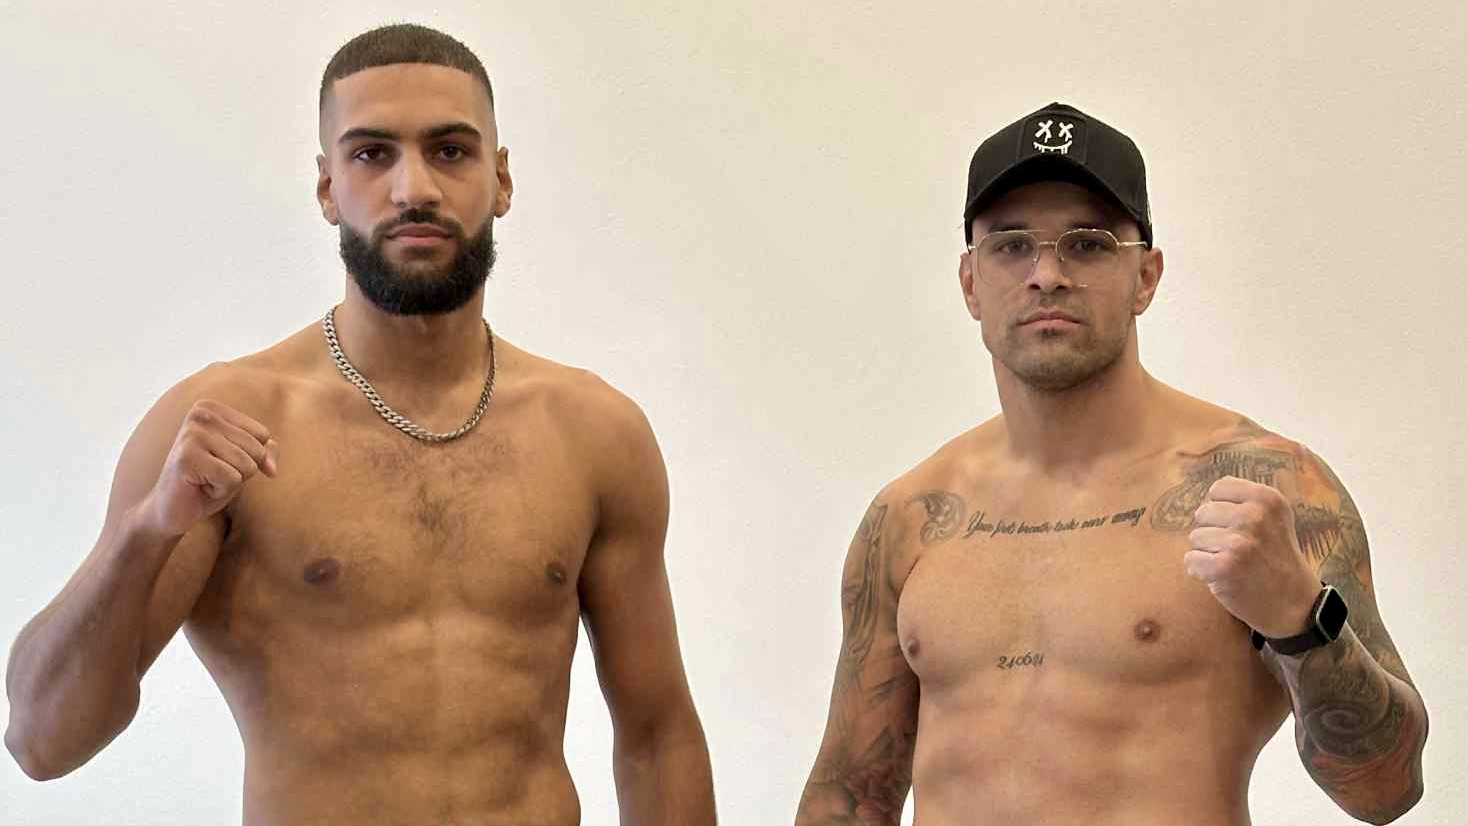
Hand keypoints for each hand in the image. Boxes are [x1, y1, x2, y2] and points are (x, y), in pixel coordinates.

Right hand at [138, 399, 277, 537]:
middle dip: (241, 471)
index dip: (249, 457)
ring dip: (230, 481)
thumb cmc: (208, 481)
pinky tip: (199, 487)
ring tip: (205, 479)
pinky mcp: (187, 458)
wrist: (172, 509)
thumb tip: (272, 469)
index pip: (262, 435)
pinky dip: (220, 490)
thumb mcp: (243, 462)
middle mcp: (201, 415)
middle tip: (211, 473)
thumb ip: (266, 453)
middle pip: (256, 449)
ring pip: (246, 465)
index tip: (221, 461)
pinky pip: (232, 479)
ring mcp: (192, 435)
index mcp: (212, 409)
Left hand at [1183, 476, 1319, 638]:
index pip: (1218, 489)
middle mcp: (1254, 516)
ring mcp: (1239, 542)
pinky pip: (1190, 560)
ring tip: (1235, 564)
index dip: (1220, 510)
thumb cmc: (1276, 557)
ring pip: (1195, 538)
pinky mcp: (1224, 567)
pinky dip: (1201, 571)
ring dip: (1208, 553)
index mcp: (1267, 499)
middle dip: (1213, 533)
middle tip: (1239, 550)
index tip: (1238, 526)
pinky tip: (1223, 577)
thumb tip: (1205, 491)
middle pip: (1203, 513)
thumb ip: (1243, 499)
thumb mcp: (1274, 518)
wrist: (1294, 604)